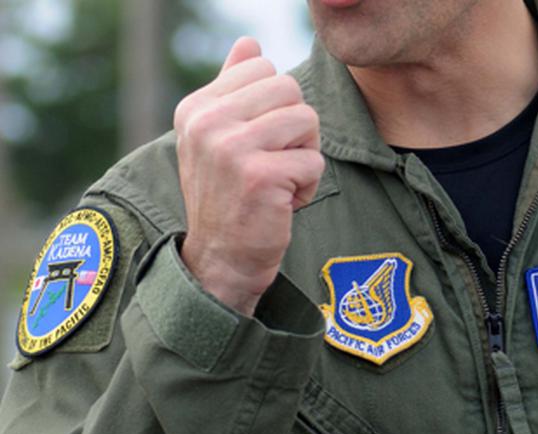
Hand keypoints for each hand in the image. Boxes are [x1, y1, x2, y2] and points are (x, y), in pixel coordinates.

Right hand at [174, 37, 323, 315]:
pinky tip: (282, 203)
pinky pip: (313, 162)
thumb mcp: (218, 137)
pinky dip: (306, 186)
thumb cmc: (229, 196)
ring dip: (304, 155)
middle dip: (296, 128)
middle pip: (289, 89)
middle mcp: (207, 123)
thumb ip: (233, 88)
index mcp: (196, 107)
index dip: (276, 105)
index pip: (262, 66)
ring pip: (306, 120)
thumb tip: (250, 43)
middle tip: (275, 161)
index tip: (258, 140)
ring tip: (279, 180)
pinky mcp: (259, 177)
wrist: (221, 259)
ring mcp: (231, 149)